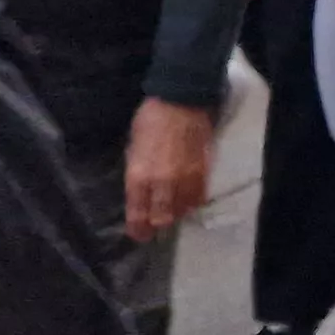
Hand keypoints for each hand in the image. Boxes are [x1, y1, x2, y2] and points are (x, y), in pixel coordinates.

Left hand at [123, 98, 216, 241]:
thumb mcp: (132, 147)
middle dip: (157, 224)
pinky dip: (192, 202)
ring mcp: (184, 179)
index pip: (138, 214)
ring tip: (172, 210)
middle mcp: (161, 183)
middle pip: (161, 218)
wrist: (180, 100)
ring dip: (175, 213)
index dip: (138, 229)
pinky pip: (198, 197)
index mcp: (138, 176)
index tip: (139, 234)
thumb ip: (137, 172)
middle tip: (155, 225)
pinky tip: (188, 199)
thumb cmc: (150, 120)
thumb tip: (141, 190)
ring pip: (182, 210)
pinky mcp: (202, 172)